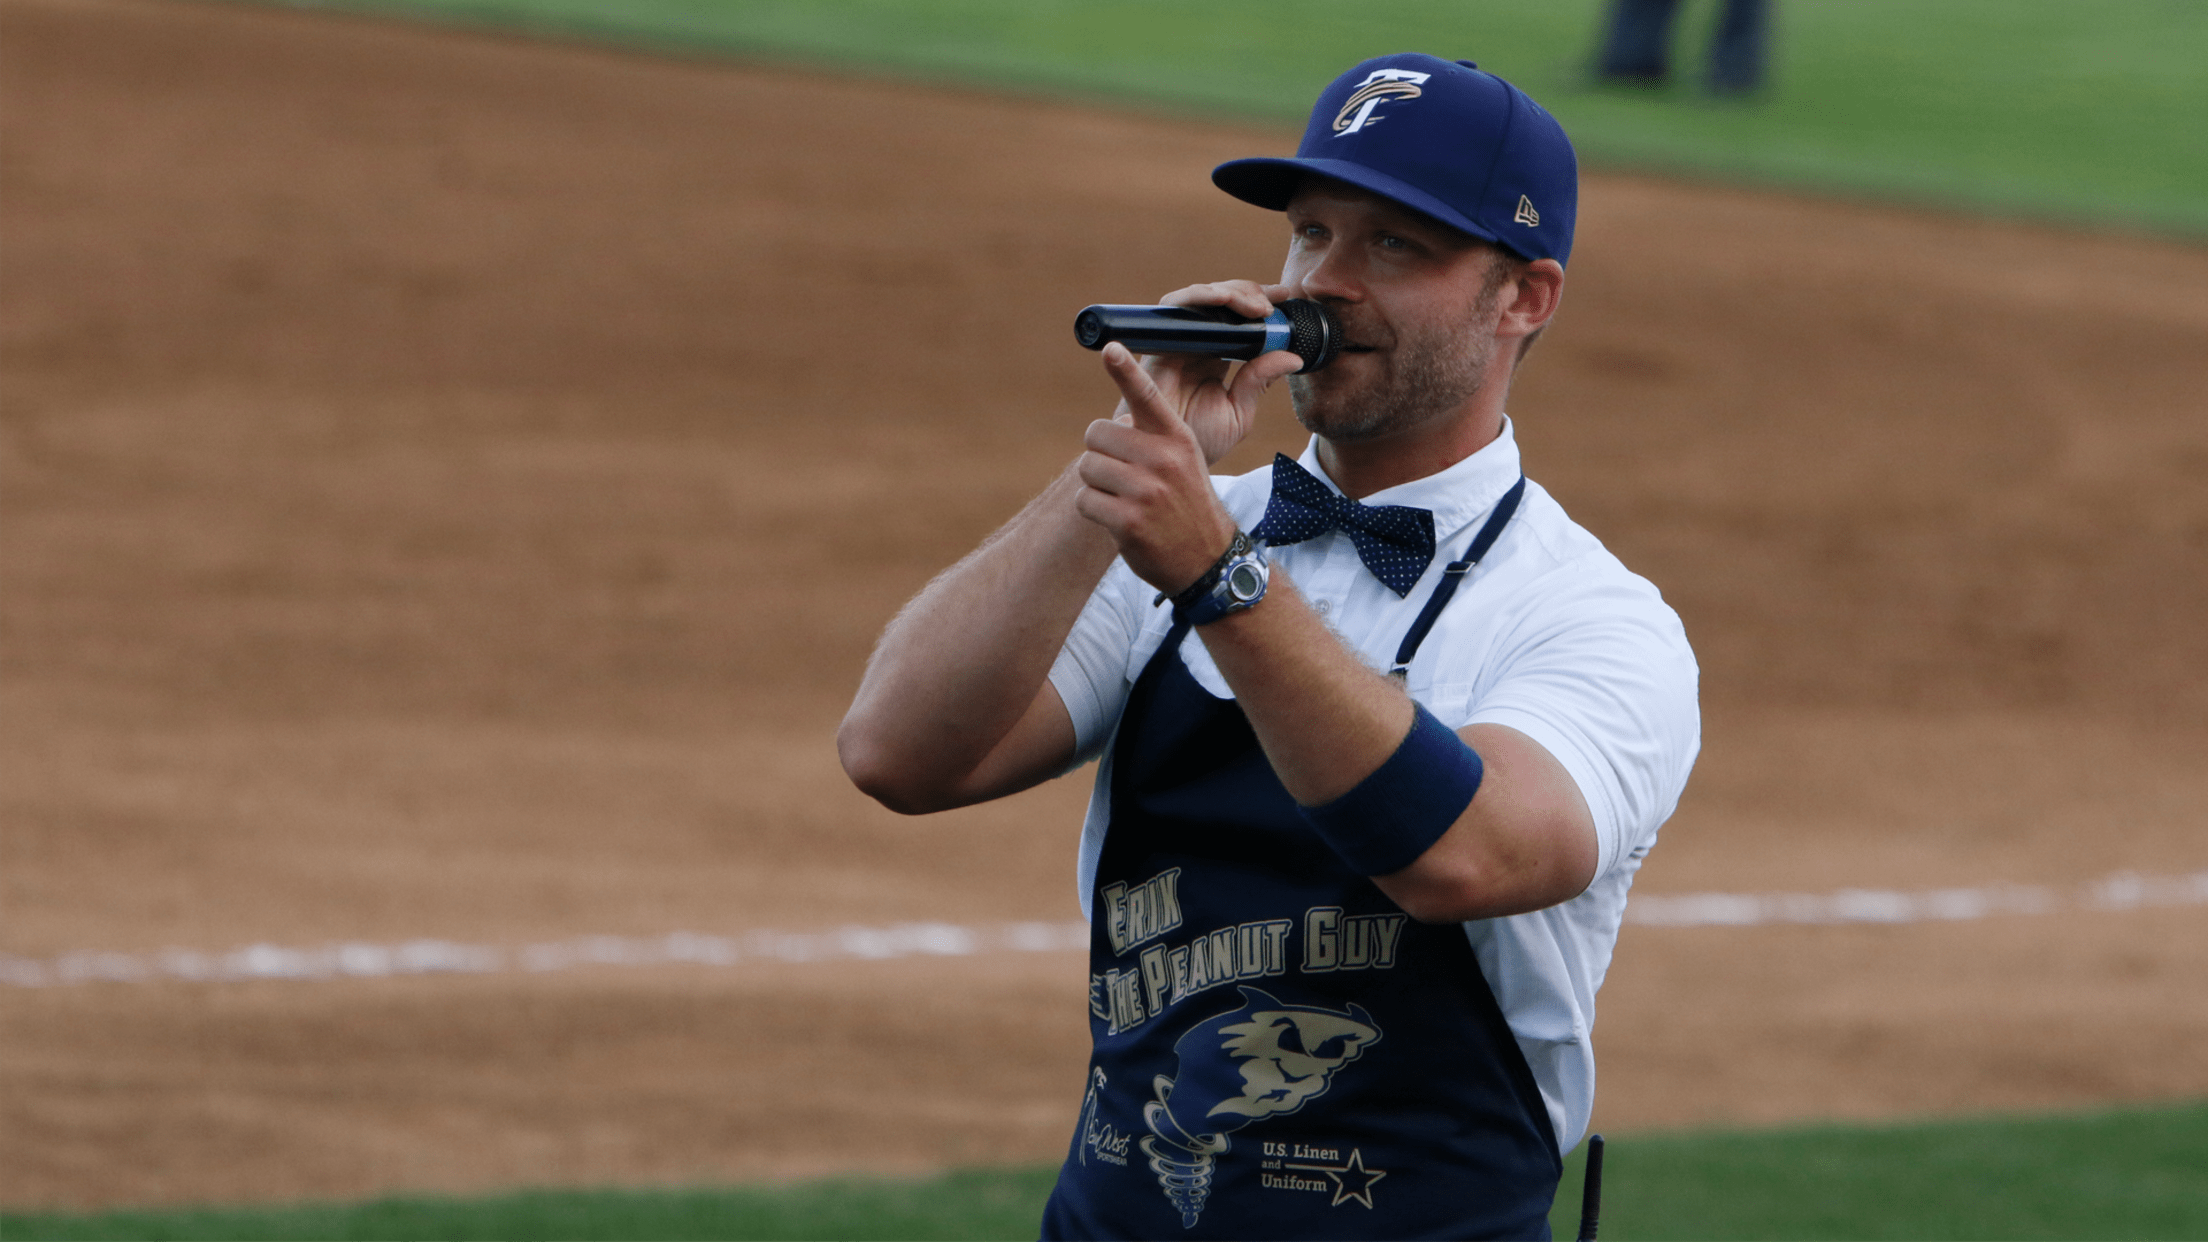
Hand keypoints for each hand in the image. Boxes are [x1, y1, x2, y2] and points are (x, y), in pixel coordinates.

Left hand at [1071, 283, 1303, 594]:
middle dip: (1101, 452)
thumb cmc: (1188, 501)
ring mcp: (1145, 490)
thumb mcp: (1190, 460)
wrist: (1206, 559)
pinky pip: (1086, 500)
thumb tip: (1190, 392)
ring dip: (1098, 484)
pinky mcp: (1128, 520)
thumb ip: (1158, 435)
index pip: (1148, 397)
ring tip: (1125, 497)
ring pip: (1088, 467)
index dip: (1127, 371)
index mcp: (1177, 438)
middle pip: (1097, 433)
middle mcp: (1163, 460)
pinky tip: (1120, 519)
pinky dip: (1095, 510)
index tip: (1111, 349)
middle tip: (1122, 472)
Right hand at [1141, 281, 1305, 463]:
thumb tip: (1294, 357)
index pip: (1237, 318)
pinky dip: (1199, 298)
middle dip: (1247, 292)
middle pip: (1219, 302)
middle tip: (1272, 303)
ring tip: (1255, 307)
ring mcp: (1175, 343)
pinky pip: (1174, 309)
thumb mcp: (1239, 411)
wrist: (1166, 463)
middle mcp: (1194, 345)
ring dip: (1228, 293)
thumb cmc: (1196, 443)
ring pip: (1198, 298)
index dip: (1259, 301)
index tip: (1285, 296)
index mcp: (1214, 357)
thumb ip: (1260, 380)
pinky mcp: (1157, 345)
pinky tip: (1224, 301)